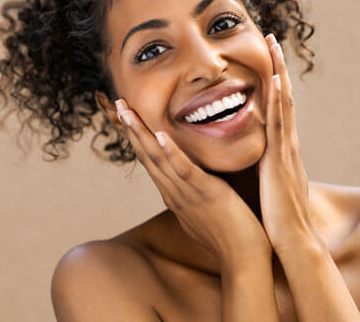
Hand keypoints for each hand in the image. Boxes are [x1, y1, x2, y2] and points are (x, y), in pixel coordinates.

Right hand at [114, 101, 270, 268]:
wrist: (243, 259)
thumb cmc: (226, 232)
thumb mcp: (201, 205)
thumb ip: (191, 188)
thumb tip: (188, 177)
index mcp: (173, 192)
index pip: (150, 159)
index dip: (136, 136)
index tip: (127, 115)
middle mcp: (173, 191)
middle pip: (146, 154)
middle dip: (131, 128)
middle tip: (117, 101)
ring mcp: (186, 193)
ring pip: (158, 158)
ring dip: (141, 134)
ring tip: (127, 111)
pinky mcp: (205, 194)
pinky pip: (184, 170)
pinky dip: (170, 152)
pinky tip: (158, 135)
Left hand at [258, 35, 320, 254]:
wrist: (292, 239)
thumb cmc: (278, 212)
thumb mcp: (271, 181)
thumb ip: (266, 165)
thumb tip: (259, 157)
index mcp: (281, 148)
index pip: (278, 107)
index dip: (274, 82)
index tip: (267, 59)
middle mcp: (287, 142)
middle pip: (282, 97)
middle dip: (278, 67)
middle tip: (272, 39)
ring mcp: (286, 148)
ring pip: (282, 103)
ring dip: (278, 73)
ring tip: (274, 46)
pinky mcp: (281, 158)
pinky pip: (278, 123)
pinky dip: (277, 100)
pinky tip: (275, 80)